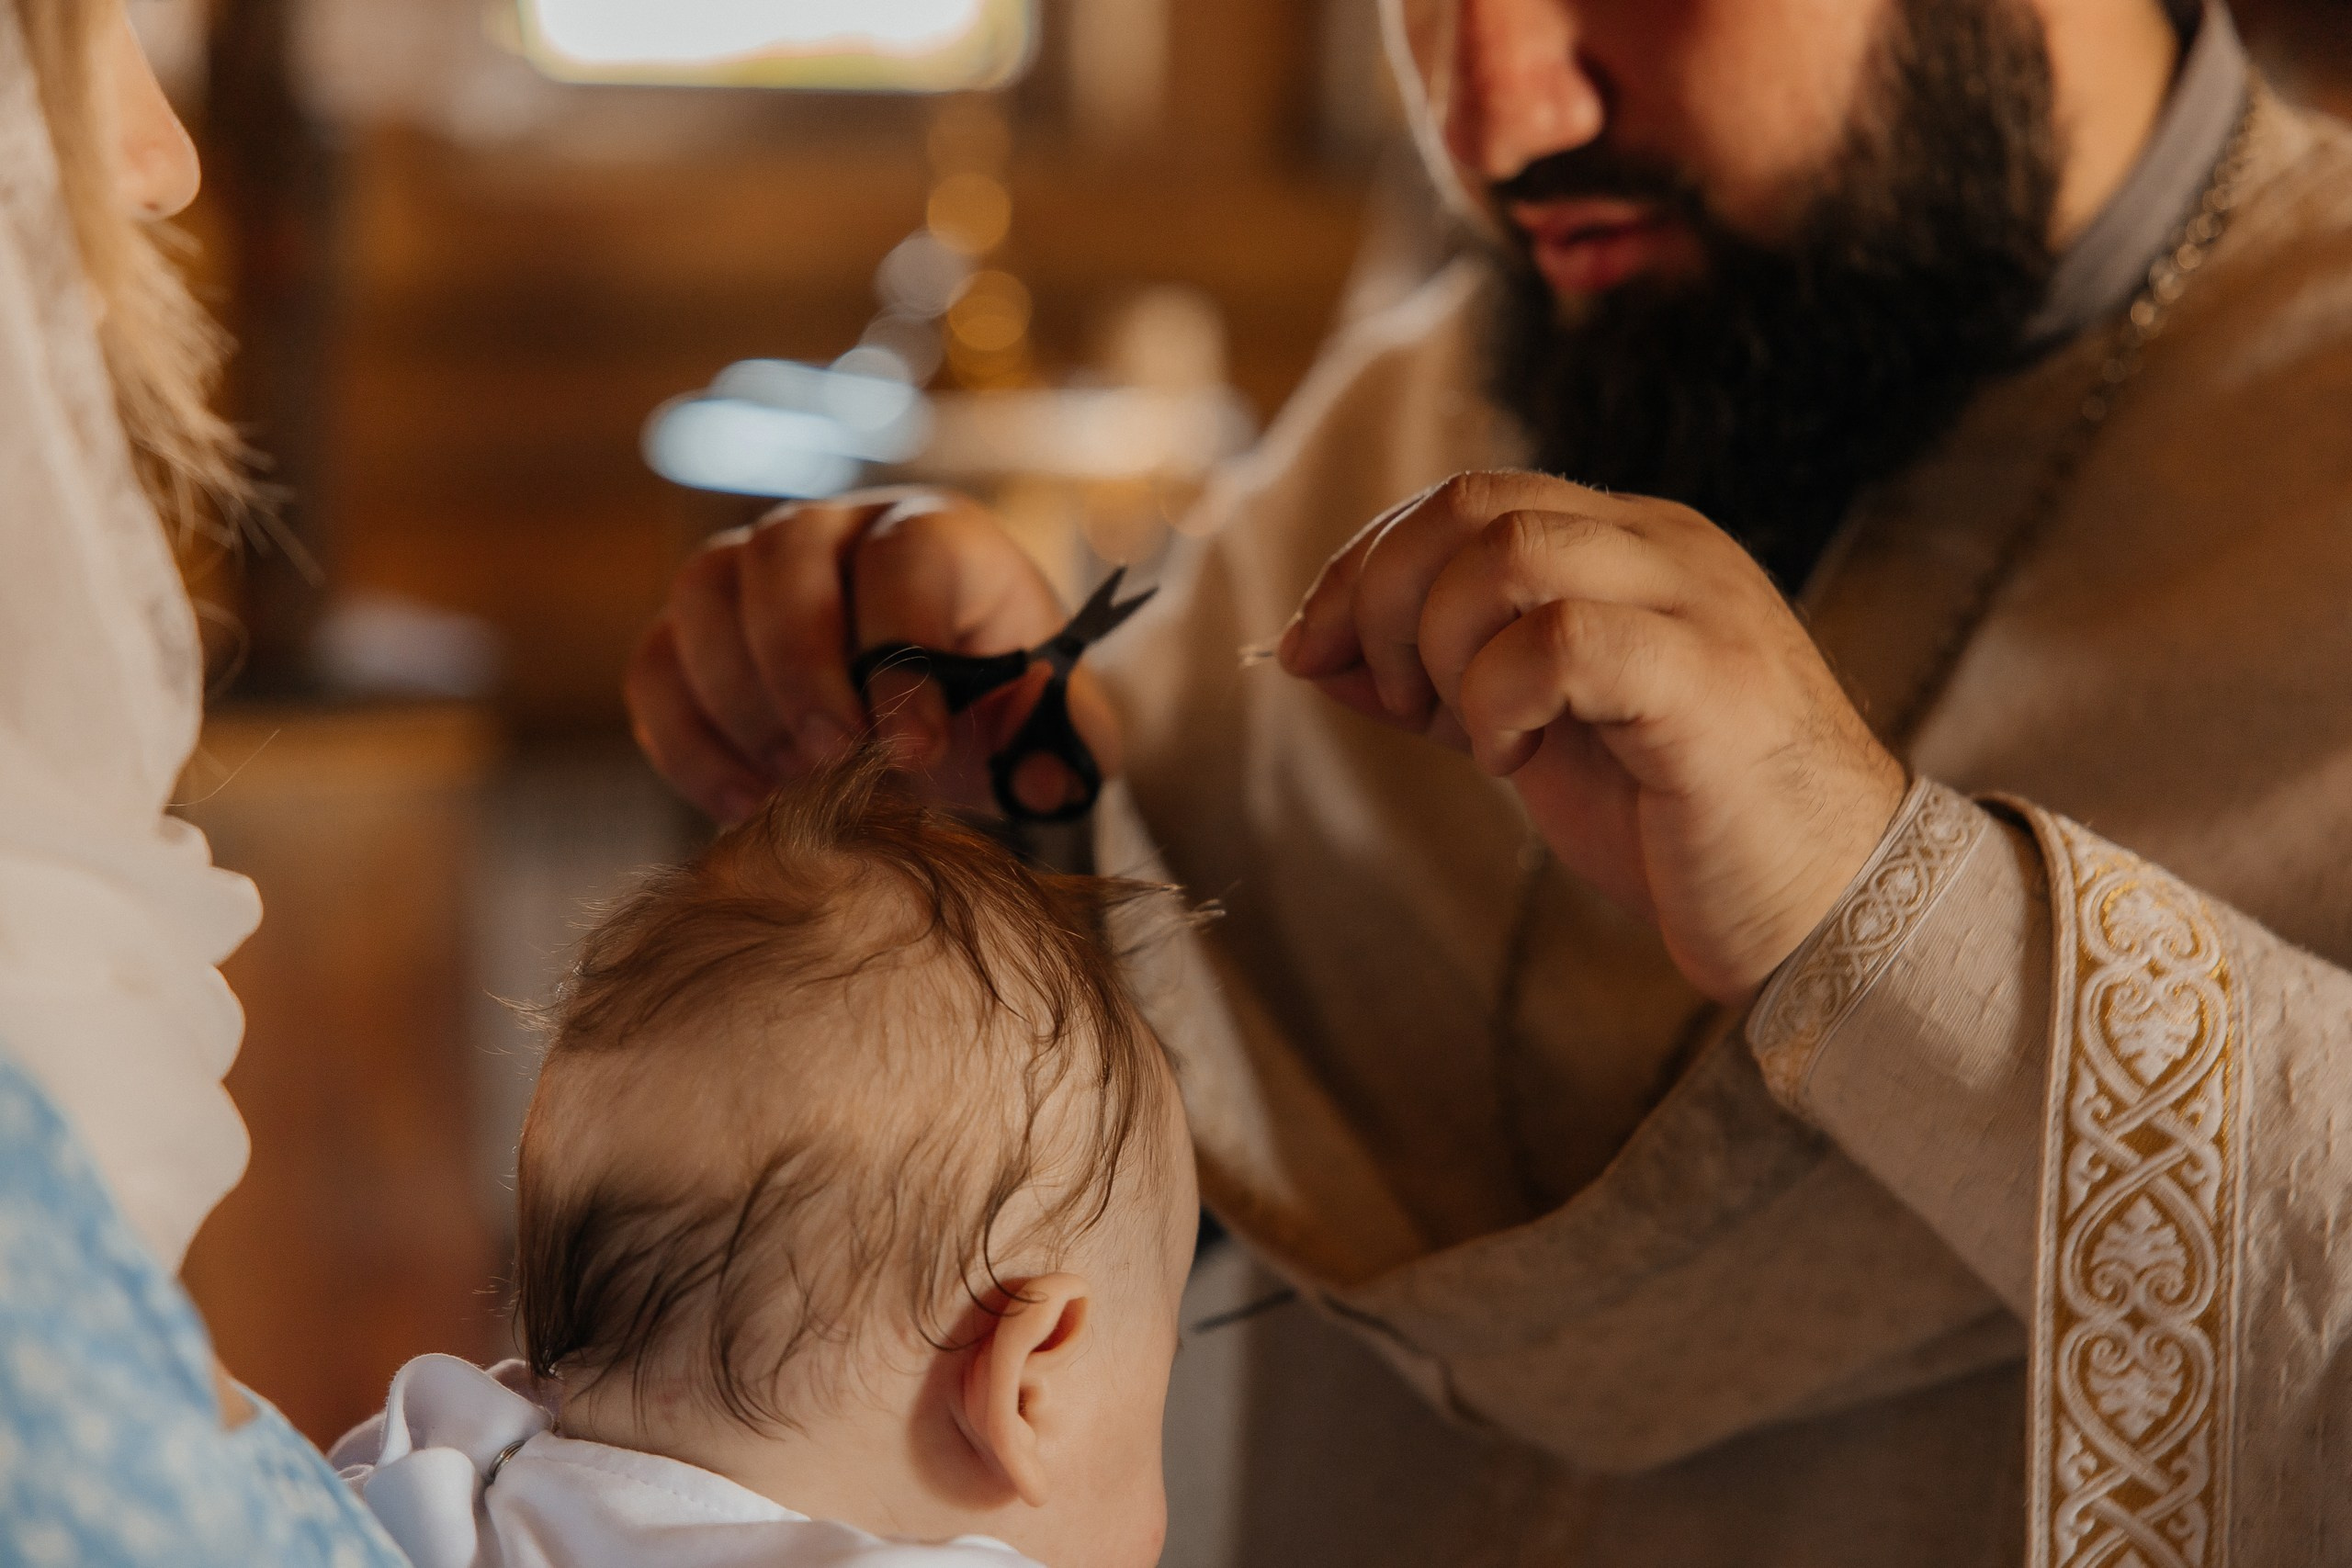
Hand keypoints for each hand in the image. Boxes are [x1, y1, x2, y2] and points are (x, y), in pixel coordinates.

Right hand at [626, 490, 1120, 822]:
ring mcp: (753, 572)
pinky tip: (743, 804)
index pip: (904, 555)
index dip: (901, 647)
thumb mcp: (1050, 730)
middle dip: (802, 666)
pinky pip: (656, 663)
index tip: (914, 751)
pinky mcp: (696, 633)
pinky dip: (687, 740)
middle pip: (784, 551)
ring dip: (737, 701)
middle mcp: (836, 531)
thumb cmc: (1000, 710)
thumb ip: (1060, 748)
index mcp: (937, 535)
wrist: (944, 725)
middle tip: (832, 763)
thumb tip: (1045, 782)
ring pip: (703, 591)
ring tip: (789, 789)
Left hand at [1279, 471, 1906, 1003]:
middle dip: (1381, 598)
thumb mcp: (1531, 736)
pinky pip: (1561, 638)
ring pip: (1507, 553)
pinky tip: (1518, 759)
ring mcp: (1693, 602)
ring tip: (1475, 736)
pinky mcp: (1704, 676)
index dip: (1364, 565)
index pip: (1465, 499)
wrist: (1824, 908)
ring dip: (1443, 650)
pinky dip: (1501, 698)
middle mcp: (1664, 547)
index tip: (1309, 650)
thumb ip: (1439, 683)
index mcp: (1627, 545)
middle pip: (1470, 505)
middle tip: (1392, 701)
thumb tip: (1316, 653)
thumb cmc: (1681, 823)